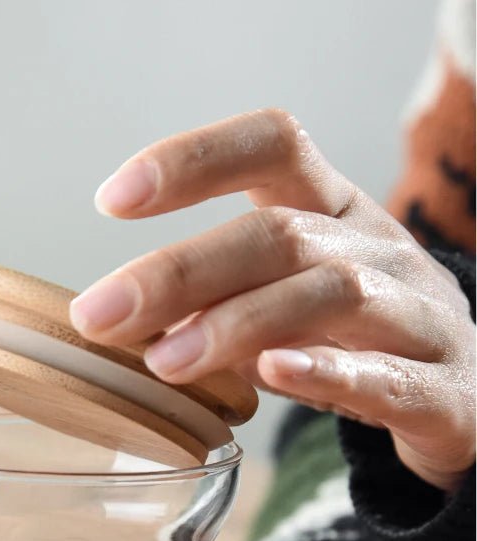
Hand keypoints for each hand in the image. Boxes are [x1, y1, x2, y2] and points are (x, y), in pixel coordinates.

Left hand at [70, 109, 475, 491]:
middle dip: (181, 270)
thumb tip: (118, 314)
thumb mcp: (288, 297)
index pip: (274, 144)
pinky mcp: (439, 389)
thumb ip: (215, 297)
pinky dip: (327, 372)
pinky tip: (270, 373)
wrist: (471, 397)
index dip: (194, 159)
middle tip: (101, 314)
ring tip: (165, 361)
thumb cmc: (358, 337)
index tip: (112, 198)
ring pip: (331, 294)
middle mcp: (378, 248)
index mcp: (334, 212)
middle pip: (280, 233)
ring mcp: (416, 315)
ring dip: (237, 322)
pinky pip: (386, 374)